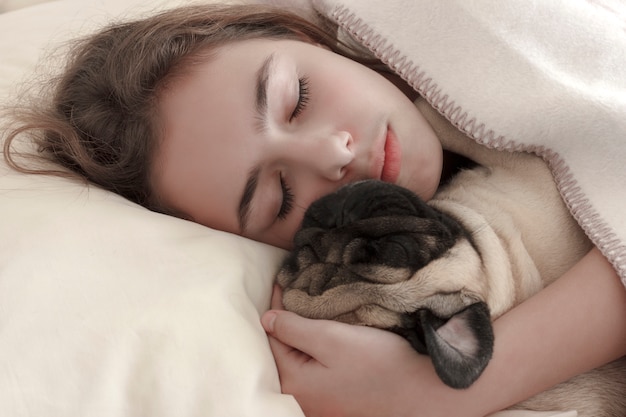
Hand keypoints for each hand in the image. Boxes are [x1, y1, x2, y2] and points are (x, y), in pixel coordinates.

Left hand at [261, 286, 469, 416]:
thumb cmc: (378, 364)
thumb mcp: (330, 339)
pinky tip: (328, 331)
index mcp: (295, 383)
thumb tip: (265, 320)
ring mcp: (323, 400)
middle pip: (287, 348)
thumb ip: (293, 329)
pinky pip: (319, 367)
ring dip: (305, 332)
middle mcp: (304, 396)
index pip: (274, 335)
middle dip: (289, 318)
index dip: (278, 304)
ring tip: (310, 305)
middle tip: (295, 288)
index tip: (283, 279)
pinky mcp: (341, 397)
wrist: (423, 391)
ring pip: (304, 357)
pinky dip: (319, 346)